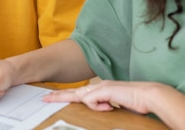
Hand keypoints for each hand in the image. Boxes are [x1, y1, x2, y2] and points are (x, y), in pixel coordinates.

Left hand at [43, 80, 165, 114]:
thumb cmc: (138, 102)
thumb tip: (103, 107)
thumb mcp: (118, 106)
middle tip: (44, 98)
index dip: (68, 96)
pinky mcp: (105, 91)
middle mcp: (100, 87)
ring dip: (69, 98)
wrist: (150, 96)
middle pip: (74, 92)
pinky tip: (109, 107)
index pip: (81, 94)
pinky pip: (92, 100)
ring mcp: (102, 88)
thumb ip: (107, 106)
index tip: (55, 98)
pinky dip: (98, 106)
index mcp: (102, 90)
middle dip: (58, 95)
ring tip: (52, 99)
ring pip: (81, 95)